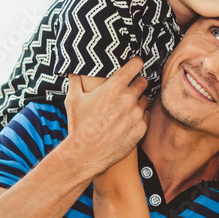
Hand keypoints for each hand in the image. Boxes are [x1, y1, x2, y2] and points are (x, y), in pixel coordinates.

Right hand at [63, 58, 149, 175]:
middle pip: (143, 82)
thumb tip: (74, 68)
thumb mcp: (73, 99)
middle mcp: (128, 98)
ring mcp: (136, 114)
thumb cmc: (78, 126)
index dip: (135, 63)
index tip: (134, 64)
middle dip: (136, 84)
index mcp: (114, 87)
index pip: (136, 65)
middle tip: (128, 89)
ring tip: (126, 107)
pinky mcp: (141, 128)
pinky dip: (139, 117)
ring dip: (138, 101)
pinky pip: (145, 116)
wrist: (86, 154)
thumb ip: (75, 80)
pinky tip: (128, 120)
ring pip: (144, 100)